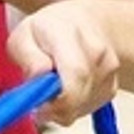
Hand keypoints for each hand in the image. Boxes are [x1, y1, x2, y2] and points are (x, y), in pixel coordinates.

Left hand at [6, 0, 119, 125]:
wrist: (80, 24)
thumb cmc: (45, 32)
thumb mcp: (22, 37)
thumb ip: (28, 58)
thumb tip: (38, 78)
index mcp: (70, 34)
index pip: (76, 72)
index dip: (60, 99)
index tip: (39, 110)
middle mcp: (96, 51)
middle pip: (80, 94)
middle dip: (55, 108)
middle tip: (38, 106)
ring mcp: (109, 69)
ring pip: (83, 106)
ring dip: (62, 108)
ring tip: (50, 88)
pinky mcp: (111, 86)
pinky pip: (89, 108)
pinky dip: (72, 107)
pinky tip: (64, 90)